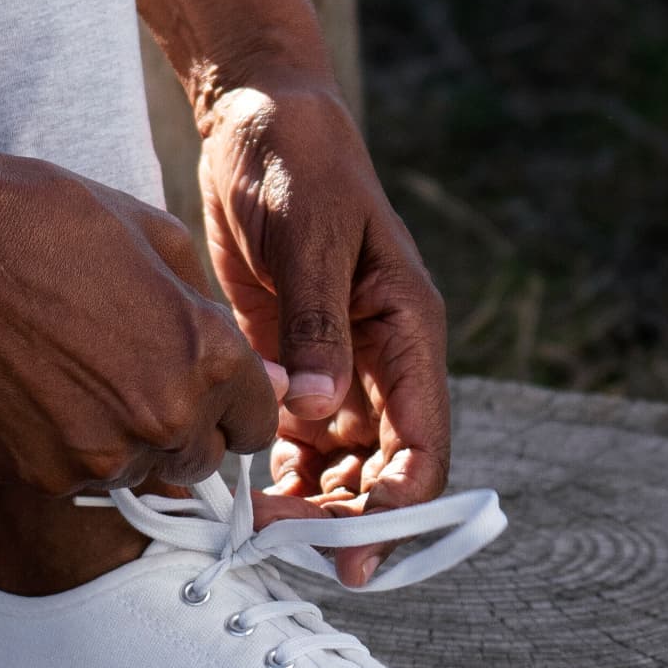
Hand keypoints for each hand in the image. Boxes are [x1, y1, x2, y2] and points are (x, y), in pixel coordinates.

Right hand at [0, 142, 278, 518]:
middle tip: (130, 370)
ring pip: (135, 471)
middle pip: (201, 459)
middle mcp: (160, 421)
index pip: (258, 423)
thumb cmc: (49, 220)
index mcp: (205, 358)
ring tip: (72, 370)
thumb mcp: (156, 236)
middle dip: (182, 423)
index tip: (202, 380)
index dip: (235, 398)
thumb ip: (212, 310)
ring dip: (120, 438)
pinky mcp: (36, 474)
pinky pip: (70, 476)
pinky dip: (59, 444)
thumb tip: (255, 372)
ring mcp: (96, 457)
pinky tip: (30, 385)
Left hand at [197, 76, 447, 583]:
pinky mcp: (292, 357)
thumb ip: (316, 325)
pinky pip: (299, 437)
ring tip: (262, 535)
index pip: (422, 442)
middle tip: (291, 552)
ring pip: (343, 464)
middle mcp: (381, 359)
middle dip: (350, 520)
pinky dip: (281, 473)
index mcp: (407, 329)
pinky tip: (245, 497)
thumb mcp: (309, 236)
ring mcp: (338, 363)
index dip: (400, 506)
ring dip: (314, 505)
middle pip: (384, 469)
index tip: (357, 549)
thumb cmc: (295, 162)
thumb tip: (318, 414)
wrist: (255, 115)